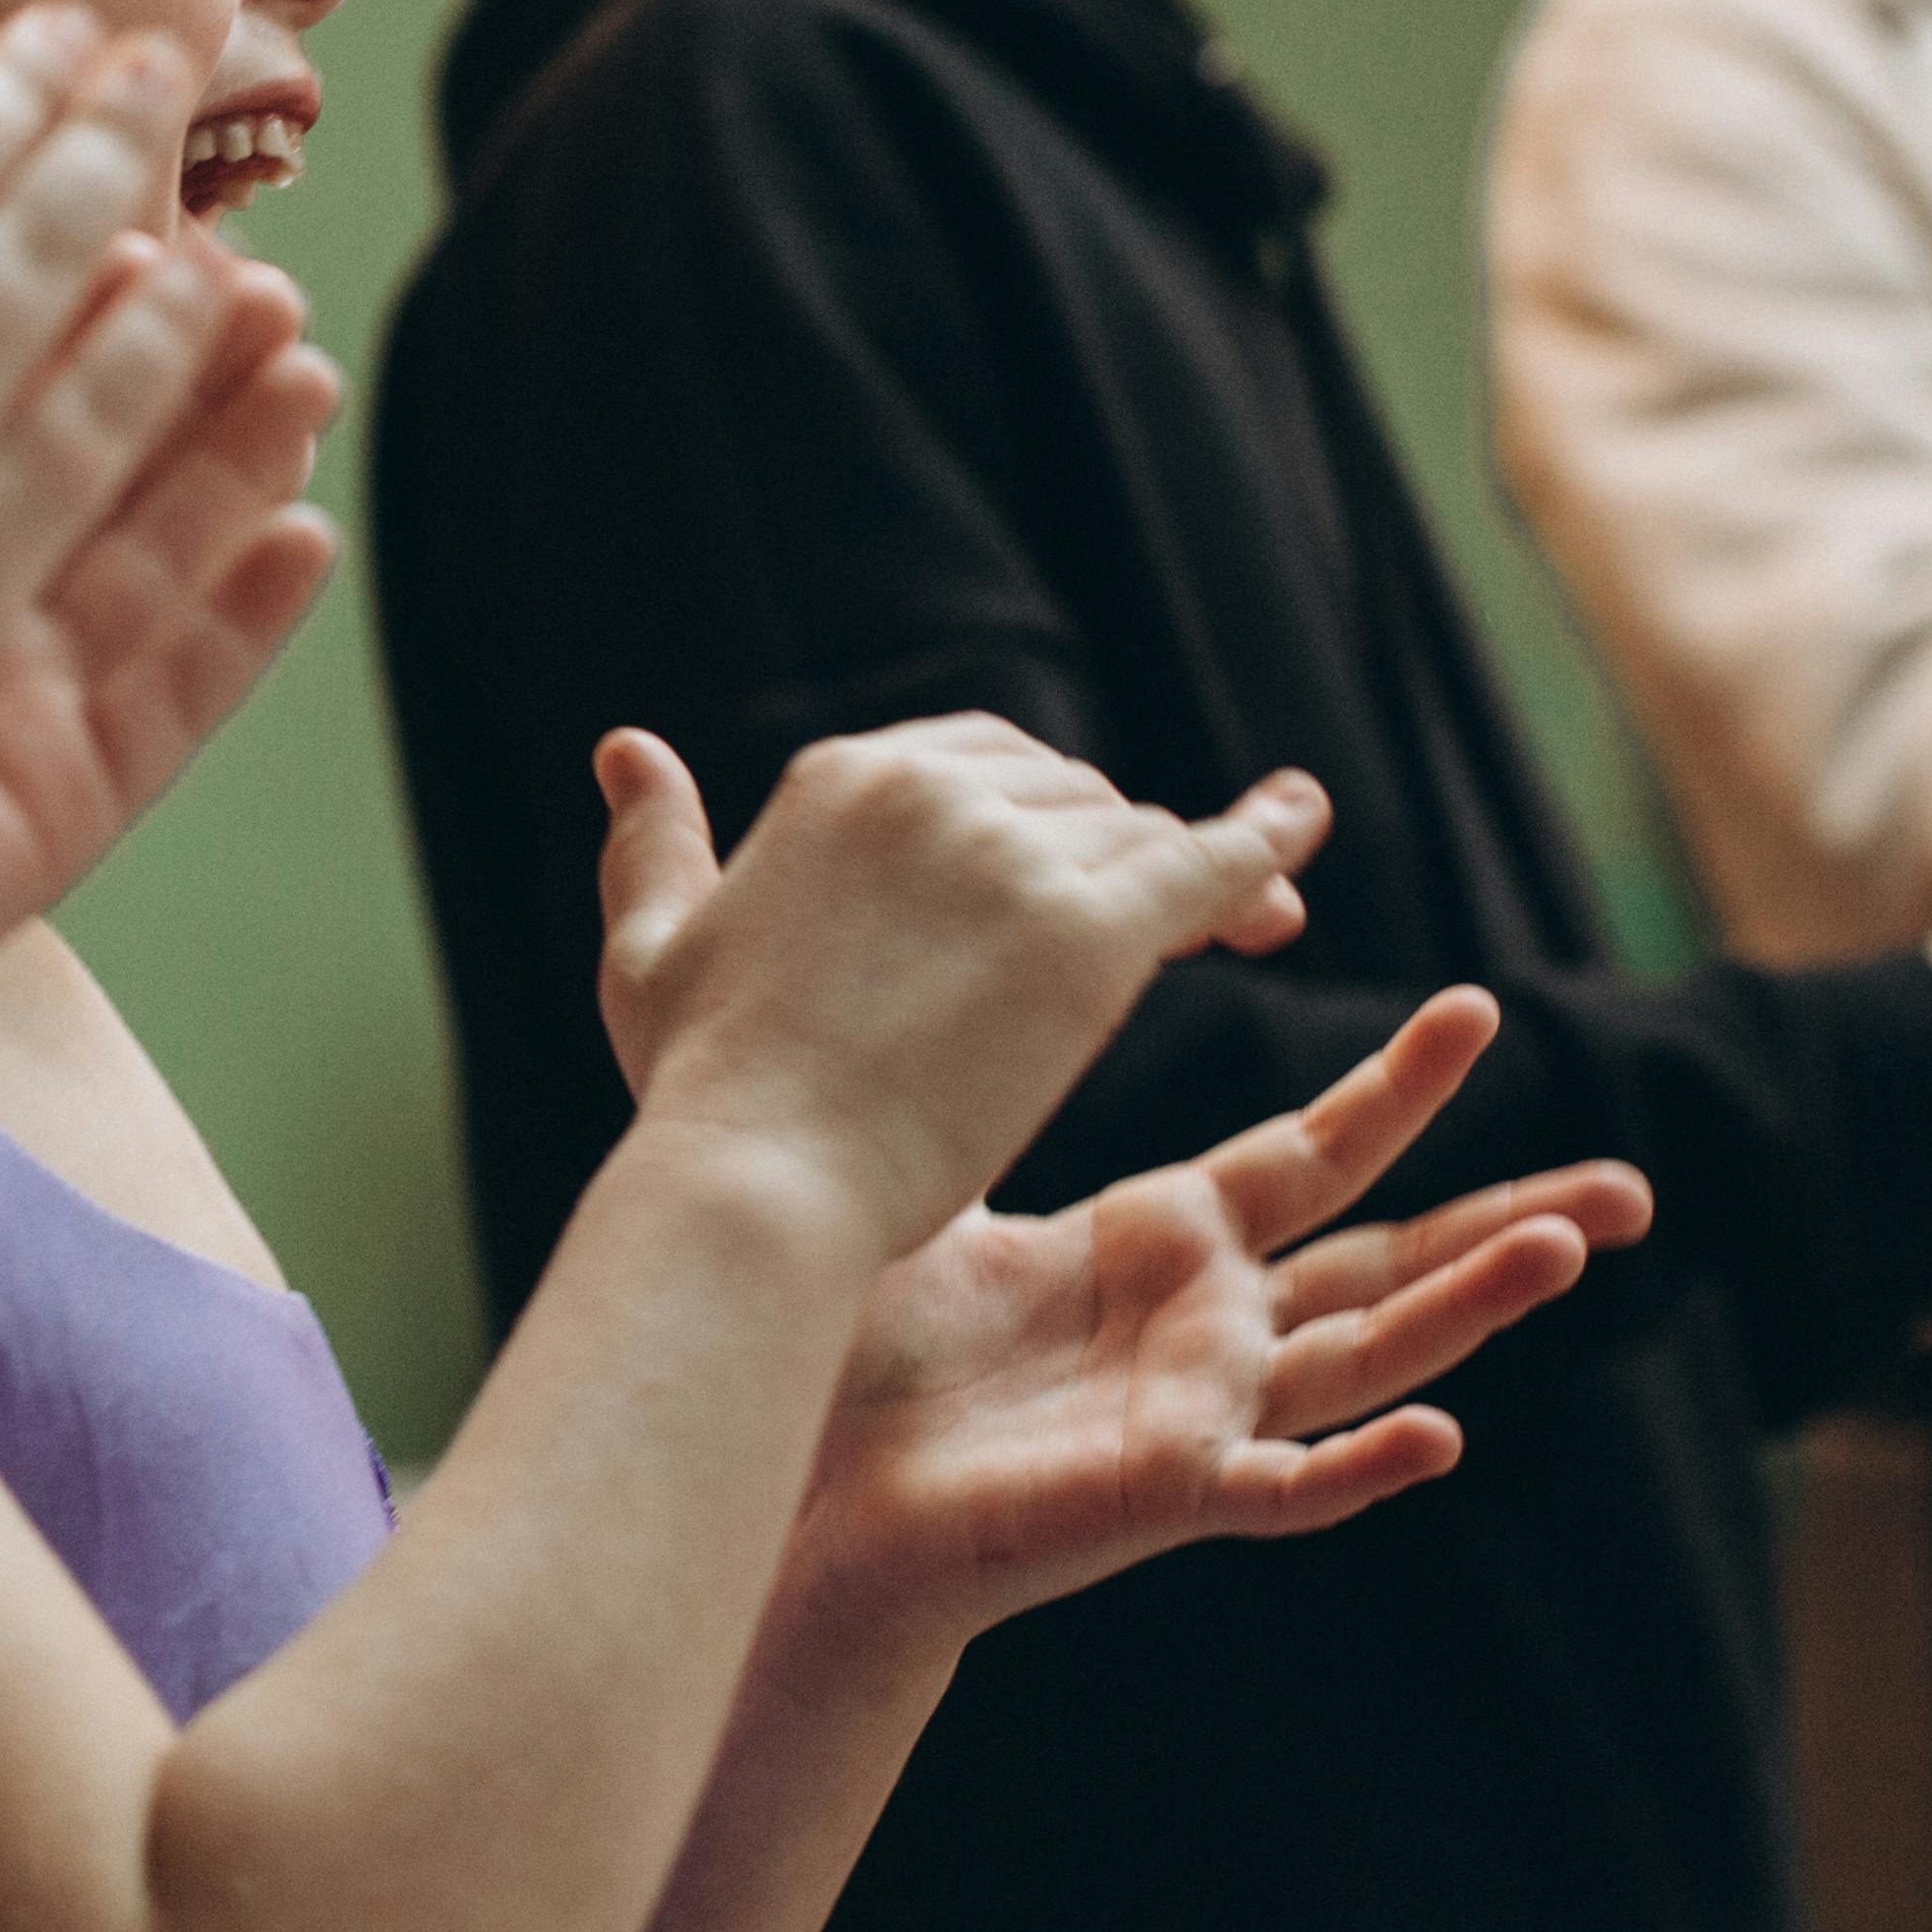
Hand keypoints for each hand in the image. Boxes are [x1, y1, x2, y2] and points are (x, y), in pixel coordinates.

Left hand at [0, 253, 342, 1055]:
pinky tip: (308, 539)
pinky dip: (245, 624)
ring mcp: (24, 706)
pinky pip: (171, 704)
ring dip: (240, 459)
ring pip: (163, 560)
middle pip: (103, 453)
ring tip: (305, 364)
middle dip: (180, 346)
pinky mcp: (55, 803)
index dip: (61, 285)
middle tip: (241, 247)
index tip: (110, 177)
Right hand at [589, 717, 1329, 1260]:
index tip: (1076, 876)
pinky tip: (1306, 827)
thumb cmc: (704, 1092)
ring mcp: (1009, 855)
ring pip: (1139, 839)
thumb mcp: (653, 948)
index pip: (986, 764)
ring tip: (1256, 930)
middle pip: (1073, 795)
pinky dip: (1266, 844)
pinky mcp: (1085, 932)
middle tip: (1186, 928)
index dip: (1043, 821)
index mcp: (842, 778)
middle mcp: (929, 789)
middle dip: (1120, 853)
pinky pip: (1208, 864)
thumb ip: (652, 845)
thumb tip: (625, 746)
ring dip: (1194, 880)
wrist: (759, 1185)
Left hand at [770, 991, 1650, 1657]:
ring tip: (1572, 1248)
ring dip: (1469, 1309)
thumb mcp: (944, 1185)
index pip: (1318, 1153)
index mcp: (1166, 1240)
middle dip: (1510, 1218)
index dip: (1398, 1087)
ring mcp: (1200, 1411)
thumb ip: (979, 1084)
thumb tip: (965, 958)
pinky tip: (1445, 1437)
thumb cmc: (862, 1337)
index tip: (1480, 1008)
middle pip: (1390, 1261)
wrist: (807, 1474)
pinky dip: (1365, 1466)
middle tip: (1638, 1185)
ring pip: (1368, 1358)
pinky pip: (1286, 1484)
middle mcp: (1209, 1325)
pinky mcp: (1166, 1491)